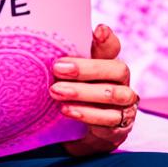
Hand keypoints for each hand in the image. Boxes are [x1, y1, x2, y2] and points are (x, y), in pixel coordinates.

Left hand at [49, 23, 137, 157]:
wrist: (81, 136)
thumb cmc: (73, 98)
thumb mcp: (67, 79)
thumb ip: (64, 63)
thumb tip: (41, 45)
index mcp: (109, 64)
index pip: (113, 48)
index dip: (108, 39)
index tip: (98, 30)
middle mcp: (122, 82)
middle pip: (117, 69)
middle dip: (87, 68)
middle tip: (57, 68)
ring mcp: (126, 105)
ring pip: (114, 94)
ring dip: (84, 92)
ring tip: (56, 92)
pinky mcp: (121, 127)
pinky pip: (109, 120)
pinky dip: (87, 114)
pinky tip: (67, 110)